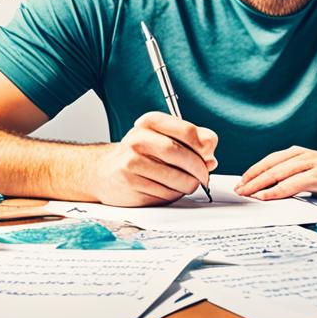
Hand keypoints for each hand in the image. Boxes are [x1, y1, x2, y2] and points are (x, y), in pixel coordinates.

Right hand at [92, 112, 217, 206]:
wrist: (105, 172)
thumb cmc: (140, 154)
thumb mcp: (163, 138)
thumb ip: (191, 141)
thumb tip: (211, 155)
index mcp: (150, 122)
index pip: (188, 131)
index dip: (204, 146)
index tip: (209, 155)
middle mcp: (138, 139)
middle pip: (182, 155)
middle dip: (199, 169)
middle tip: (204, 176)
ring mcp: (132, 162)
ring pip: (176, 178)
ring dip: (188, 185)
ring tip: (187, 183)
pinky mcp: (131, 184)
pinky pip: (165, 194)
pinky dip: (174, 195)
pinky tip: (168, 189)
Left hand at [234, 146, 316, 204]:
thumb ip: (302, 181)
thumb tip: (279, 193)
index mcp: (304, 155)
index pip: (272, 161)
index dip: (254, 171)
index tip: (240, 182)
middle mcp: (307, 156)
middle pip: (271, 165)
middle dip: (252, 178)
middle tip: (237, 190)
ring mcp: (316, 164)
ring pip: (280, 172)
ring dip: (260, 184)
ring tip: (246, 194)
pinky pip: (296, 183)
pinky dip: (278, 190)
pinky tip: (267, 196)